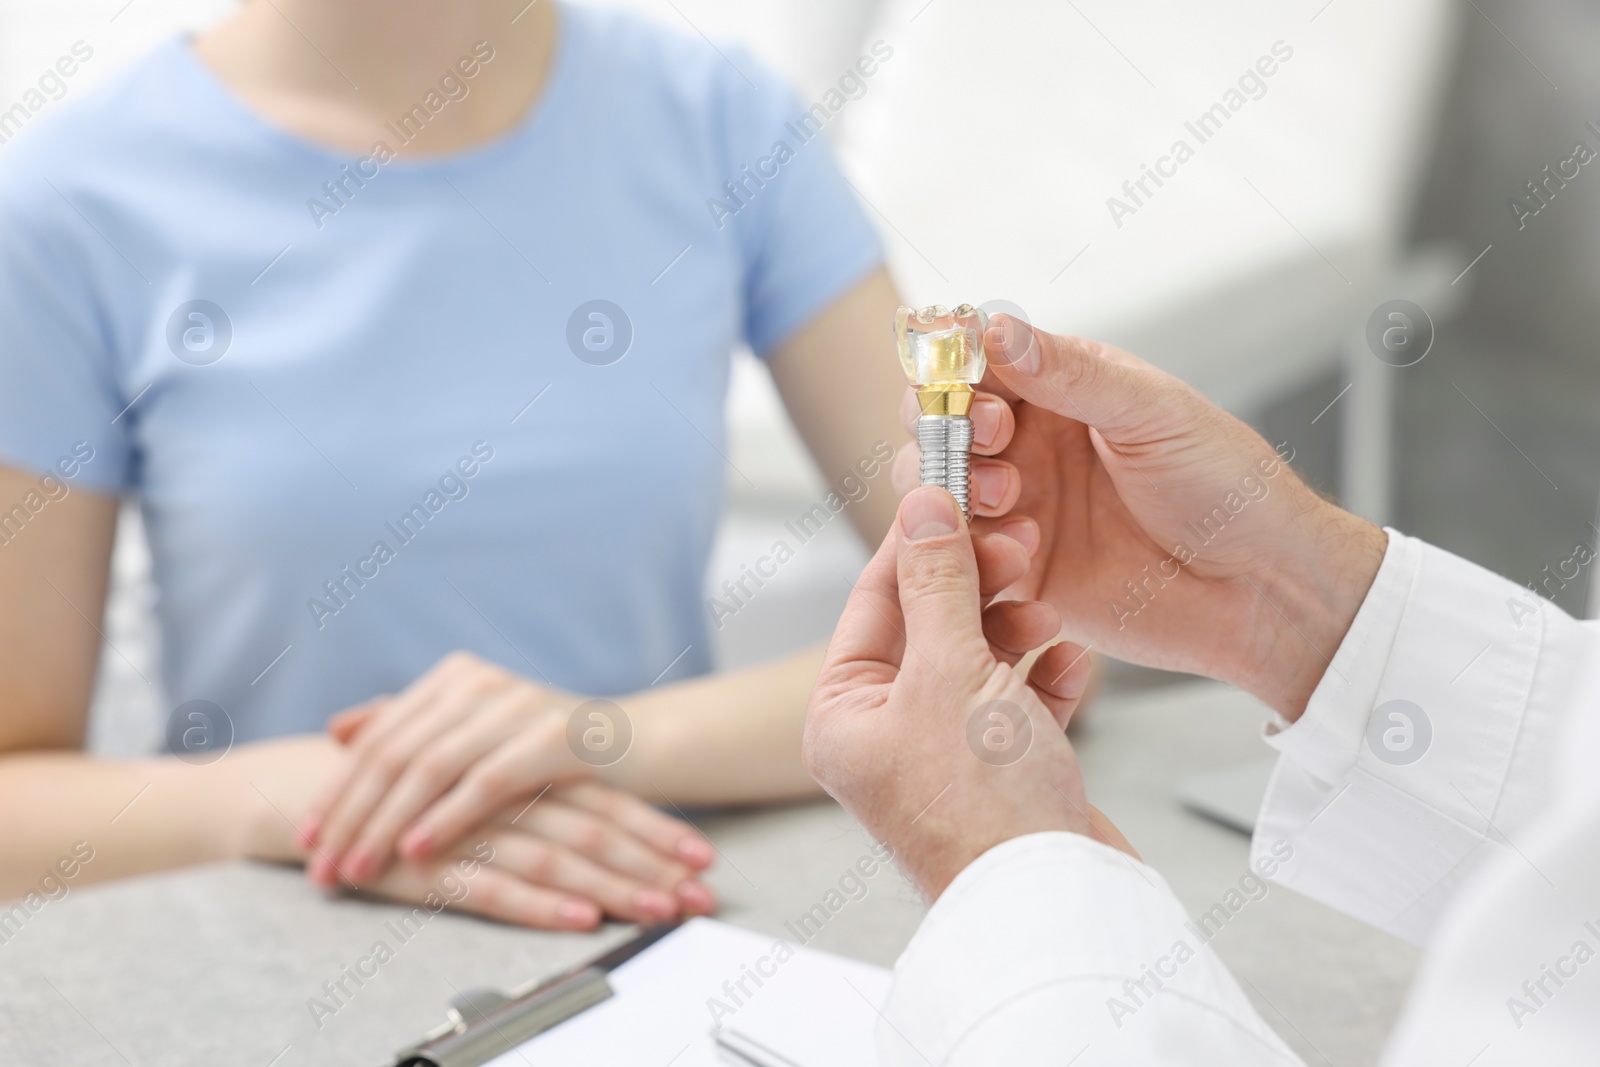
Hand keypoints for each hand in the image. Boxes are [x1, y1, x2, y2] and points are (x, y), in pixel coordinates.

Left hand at [298, 652, 713, 913]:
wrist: (639, 745)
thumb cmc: (551, 749)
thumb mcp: (478, 732)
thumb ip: (413, 724)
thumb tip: (340, 728)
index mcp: (455, 677)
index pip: (379, 736)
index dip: (339, 789)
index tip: (308, 838)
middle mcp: (480, 682)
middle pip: (396, 752)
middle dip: (351, 815)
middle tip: (321, 865)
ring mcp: (518, 704)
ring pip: (431, 768)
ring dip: (386, 824)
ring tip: (356, 869)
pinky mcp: (555, 736)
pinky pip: (486, 782)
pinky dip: (447, 818)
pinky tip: (416, 850)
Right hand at [349, 783, 712, 928]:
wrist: (309, 794)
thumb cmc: (406, 792)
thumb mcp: (476, 786)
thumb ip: (534, 792)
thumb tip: (607, 823)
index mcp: (518, 769)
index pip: (601, 797)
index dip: (654, 826)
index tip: (702, 855)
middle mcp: (501, 793)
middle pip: (593, 828)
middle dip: (653, 865)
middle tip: (700, 893)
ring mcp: (465, 828)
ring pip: (555, 857)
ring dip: (614, 887)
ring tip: (658, 910)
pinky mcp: (426, 865)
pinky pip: (493, 886)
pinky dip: (540, 904)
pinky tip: (579, 917)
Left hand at [805, 487, 1131, 899]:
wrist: (1055, 902)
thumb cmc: (985, 810)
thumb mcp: (951, 671)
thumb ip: (938, 582)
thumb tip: (921, 507)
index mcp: (843, 712)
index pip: (874, 598)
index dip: (919, 540)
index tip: (955, 491)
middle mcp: (885, 731)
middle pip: (929, 622)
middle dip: (978, 585)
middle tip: (1017, 548)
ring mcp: (943, 751)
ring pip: (978, 655)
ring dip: (1017, 628)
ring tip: (1047, 619)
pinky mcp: (1000, 768)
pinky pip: (1018, 697)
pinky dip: (1044, 676)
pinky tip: (1067, 668)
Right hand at [899, 317, 1385, 717]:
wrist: (1261, 585)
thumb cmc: (1226, 486)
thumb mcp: (1152, 411)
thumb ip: (1070, 372)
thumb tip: (995, 327)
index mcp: (1061, 391)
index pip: (978, 363)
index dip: (958, 365)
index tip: (968, 376)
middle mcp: (1031, 447)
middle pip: (941, 423)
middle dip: (948, 424)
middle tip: (993, 436)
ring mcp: (1020, 511)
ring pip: (938, 490)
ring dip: (957, 486)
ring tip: (1010, 495)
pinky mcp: (1018, 575)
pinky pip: (961, 559)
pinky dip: (971, 551)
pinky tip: (1023, 551)